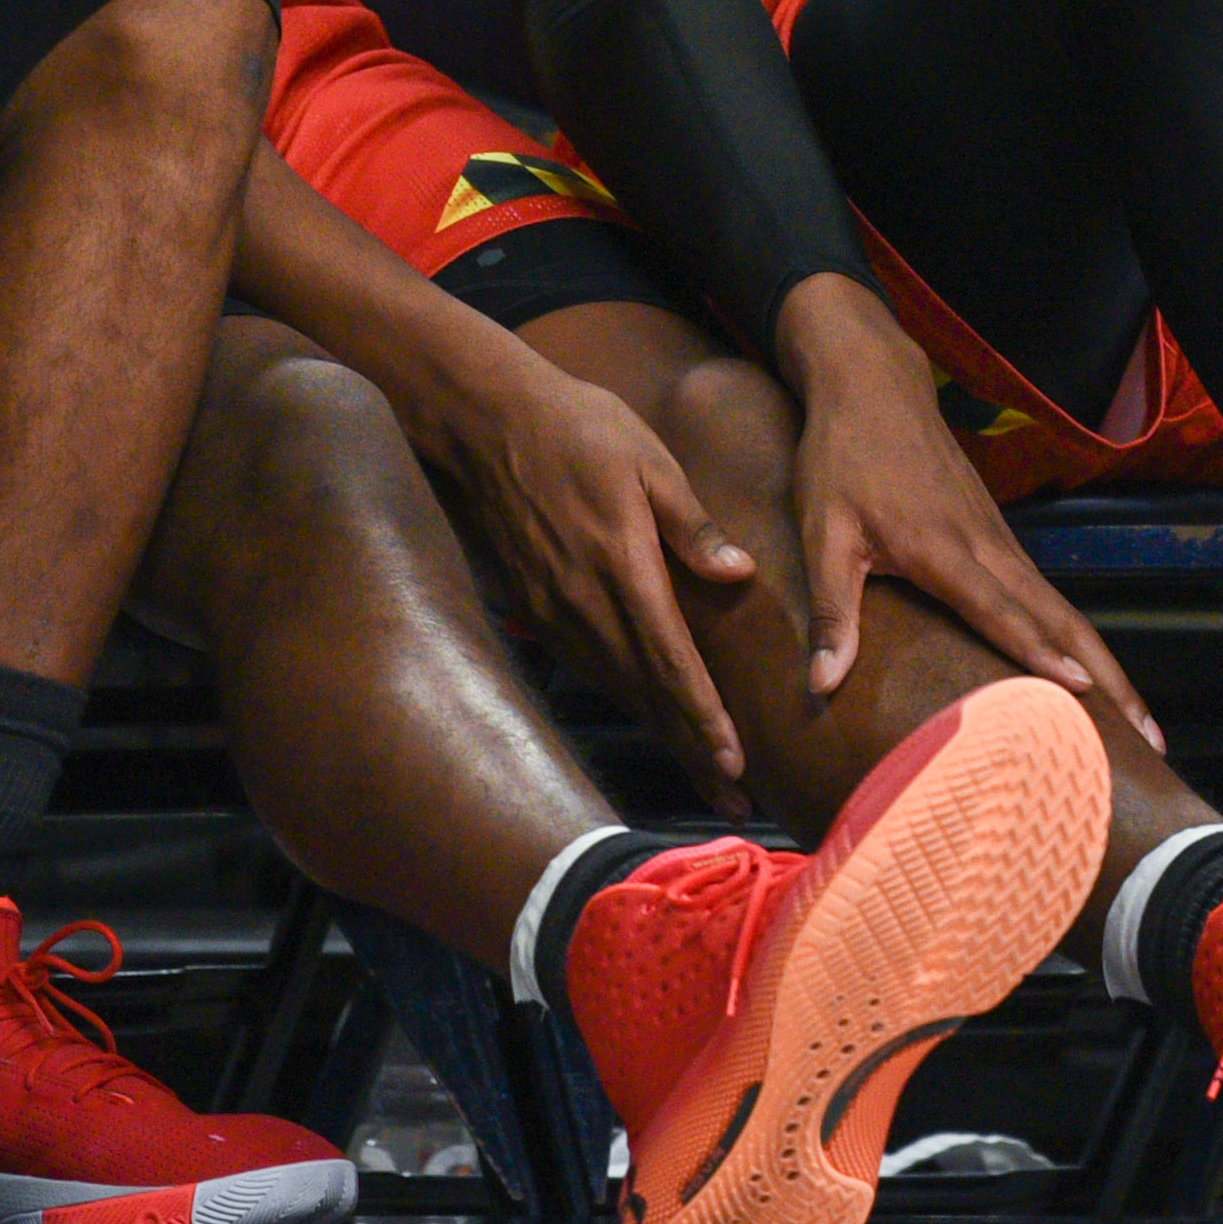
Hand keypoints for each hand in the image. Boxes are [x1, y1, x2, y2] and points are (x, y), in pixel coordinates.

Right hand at [437, 352, 763, 783]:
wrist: (483, 420)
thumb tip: (738, 572)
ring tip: (704, 776)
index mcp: (621, 568)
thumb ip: (691, 524)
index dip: (703, 718)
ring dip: (662, 733)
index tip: (734, 764)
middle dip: (692, 750)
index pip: (671, 661)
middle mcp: (584, 605)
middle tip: (736, 802)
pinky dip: (625, 700)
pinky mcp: (534, 609)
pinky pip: (588, 669)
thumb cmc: (576, 428)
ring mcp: (554, 613)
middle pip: (647, 694)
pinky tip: (650, 717)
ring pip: (617, 689)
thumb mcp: (647, 460)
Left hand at [772, 280, 1160, 749]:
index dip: (1037, 652)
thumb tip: (822, 684)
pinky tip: (1087, 670)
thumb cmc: (843, 459)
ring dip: (1101, 662)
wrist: (876, 386)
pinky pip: (1045, 595)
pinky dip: (1075, 636)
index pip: (999, 610)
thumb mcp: (823, 533)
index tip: (1079, 690)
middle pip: (1059, 618)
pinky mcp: (998, 536)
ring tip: (1137, 719)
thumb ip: (831, 611)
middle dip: (1106, 677)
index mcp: (942, 549)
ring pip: (1062, 608)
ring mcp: (999, 539)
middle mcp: (985, 546)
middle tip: (1149, 734)